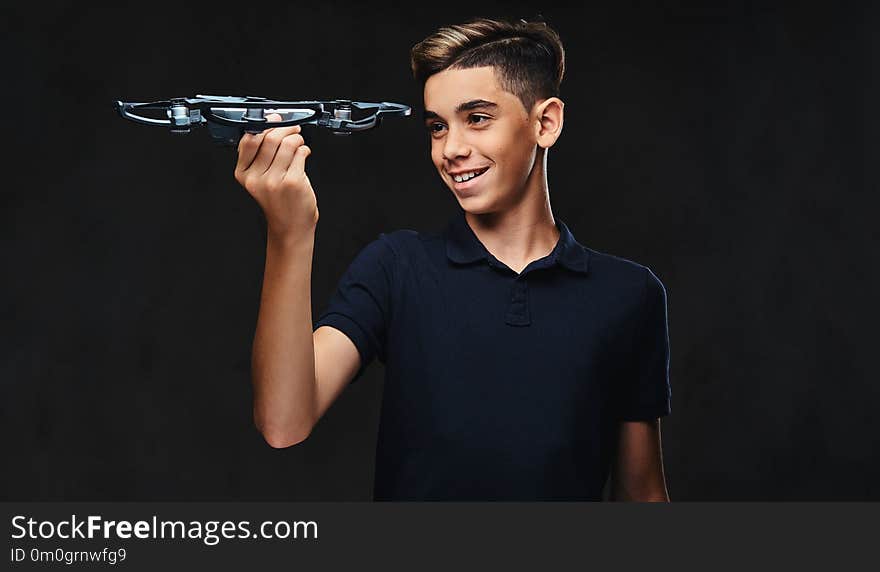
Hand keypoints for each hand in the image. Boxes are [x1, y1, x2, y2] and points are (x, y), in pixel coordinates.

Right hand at [234, 113, 317, 240]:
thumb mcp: (260, 179)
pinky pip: (300, 154)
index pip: (249, 140)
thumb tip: (272, 123)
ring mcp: (274, 181)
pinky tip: (303, 154)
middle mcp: (256, 178)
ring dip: (297, 139)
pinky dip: (304, 150)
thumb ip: (261, 155)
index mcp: (244, 174)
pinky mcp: (293, 182)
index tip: (274, 120)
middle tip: (293, 129)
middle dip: (285, 129)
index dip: (264, 125)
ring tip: (299, 143)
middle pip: (270, 139)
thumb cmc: (279, 201)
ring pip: (287, 144)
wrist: (291, 226)